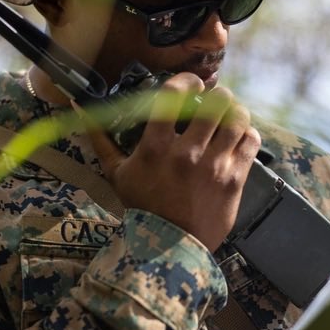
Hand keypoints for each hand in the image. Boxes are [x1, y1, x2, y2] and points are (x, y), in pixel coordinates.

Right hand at [83, 72, 261, 251]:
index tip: (191, 84)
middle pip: (215, 102)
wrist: (168, 249)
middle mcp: (187, 153)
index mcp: (155, 147)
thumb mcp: (117, 173)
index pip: (174, 95)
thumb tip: (79, 108)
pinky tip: (238, 137)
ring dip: (235, 111)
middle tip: (214, 101)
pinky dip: (247, 133)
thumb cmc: (141, 207)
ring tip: (229, 115)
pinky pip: (251, 142)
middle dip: (217, 95)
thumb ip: (101, 138)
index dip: (187, 80)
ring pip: (237, 118)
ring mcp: (214, 166)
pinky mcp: (235, 180)